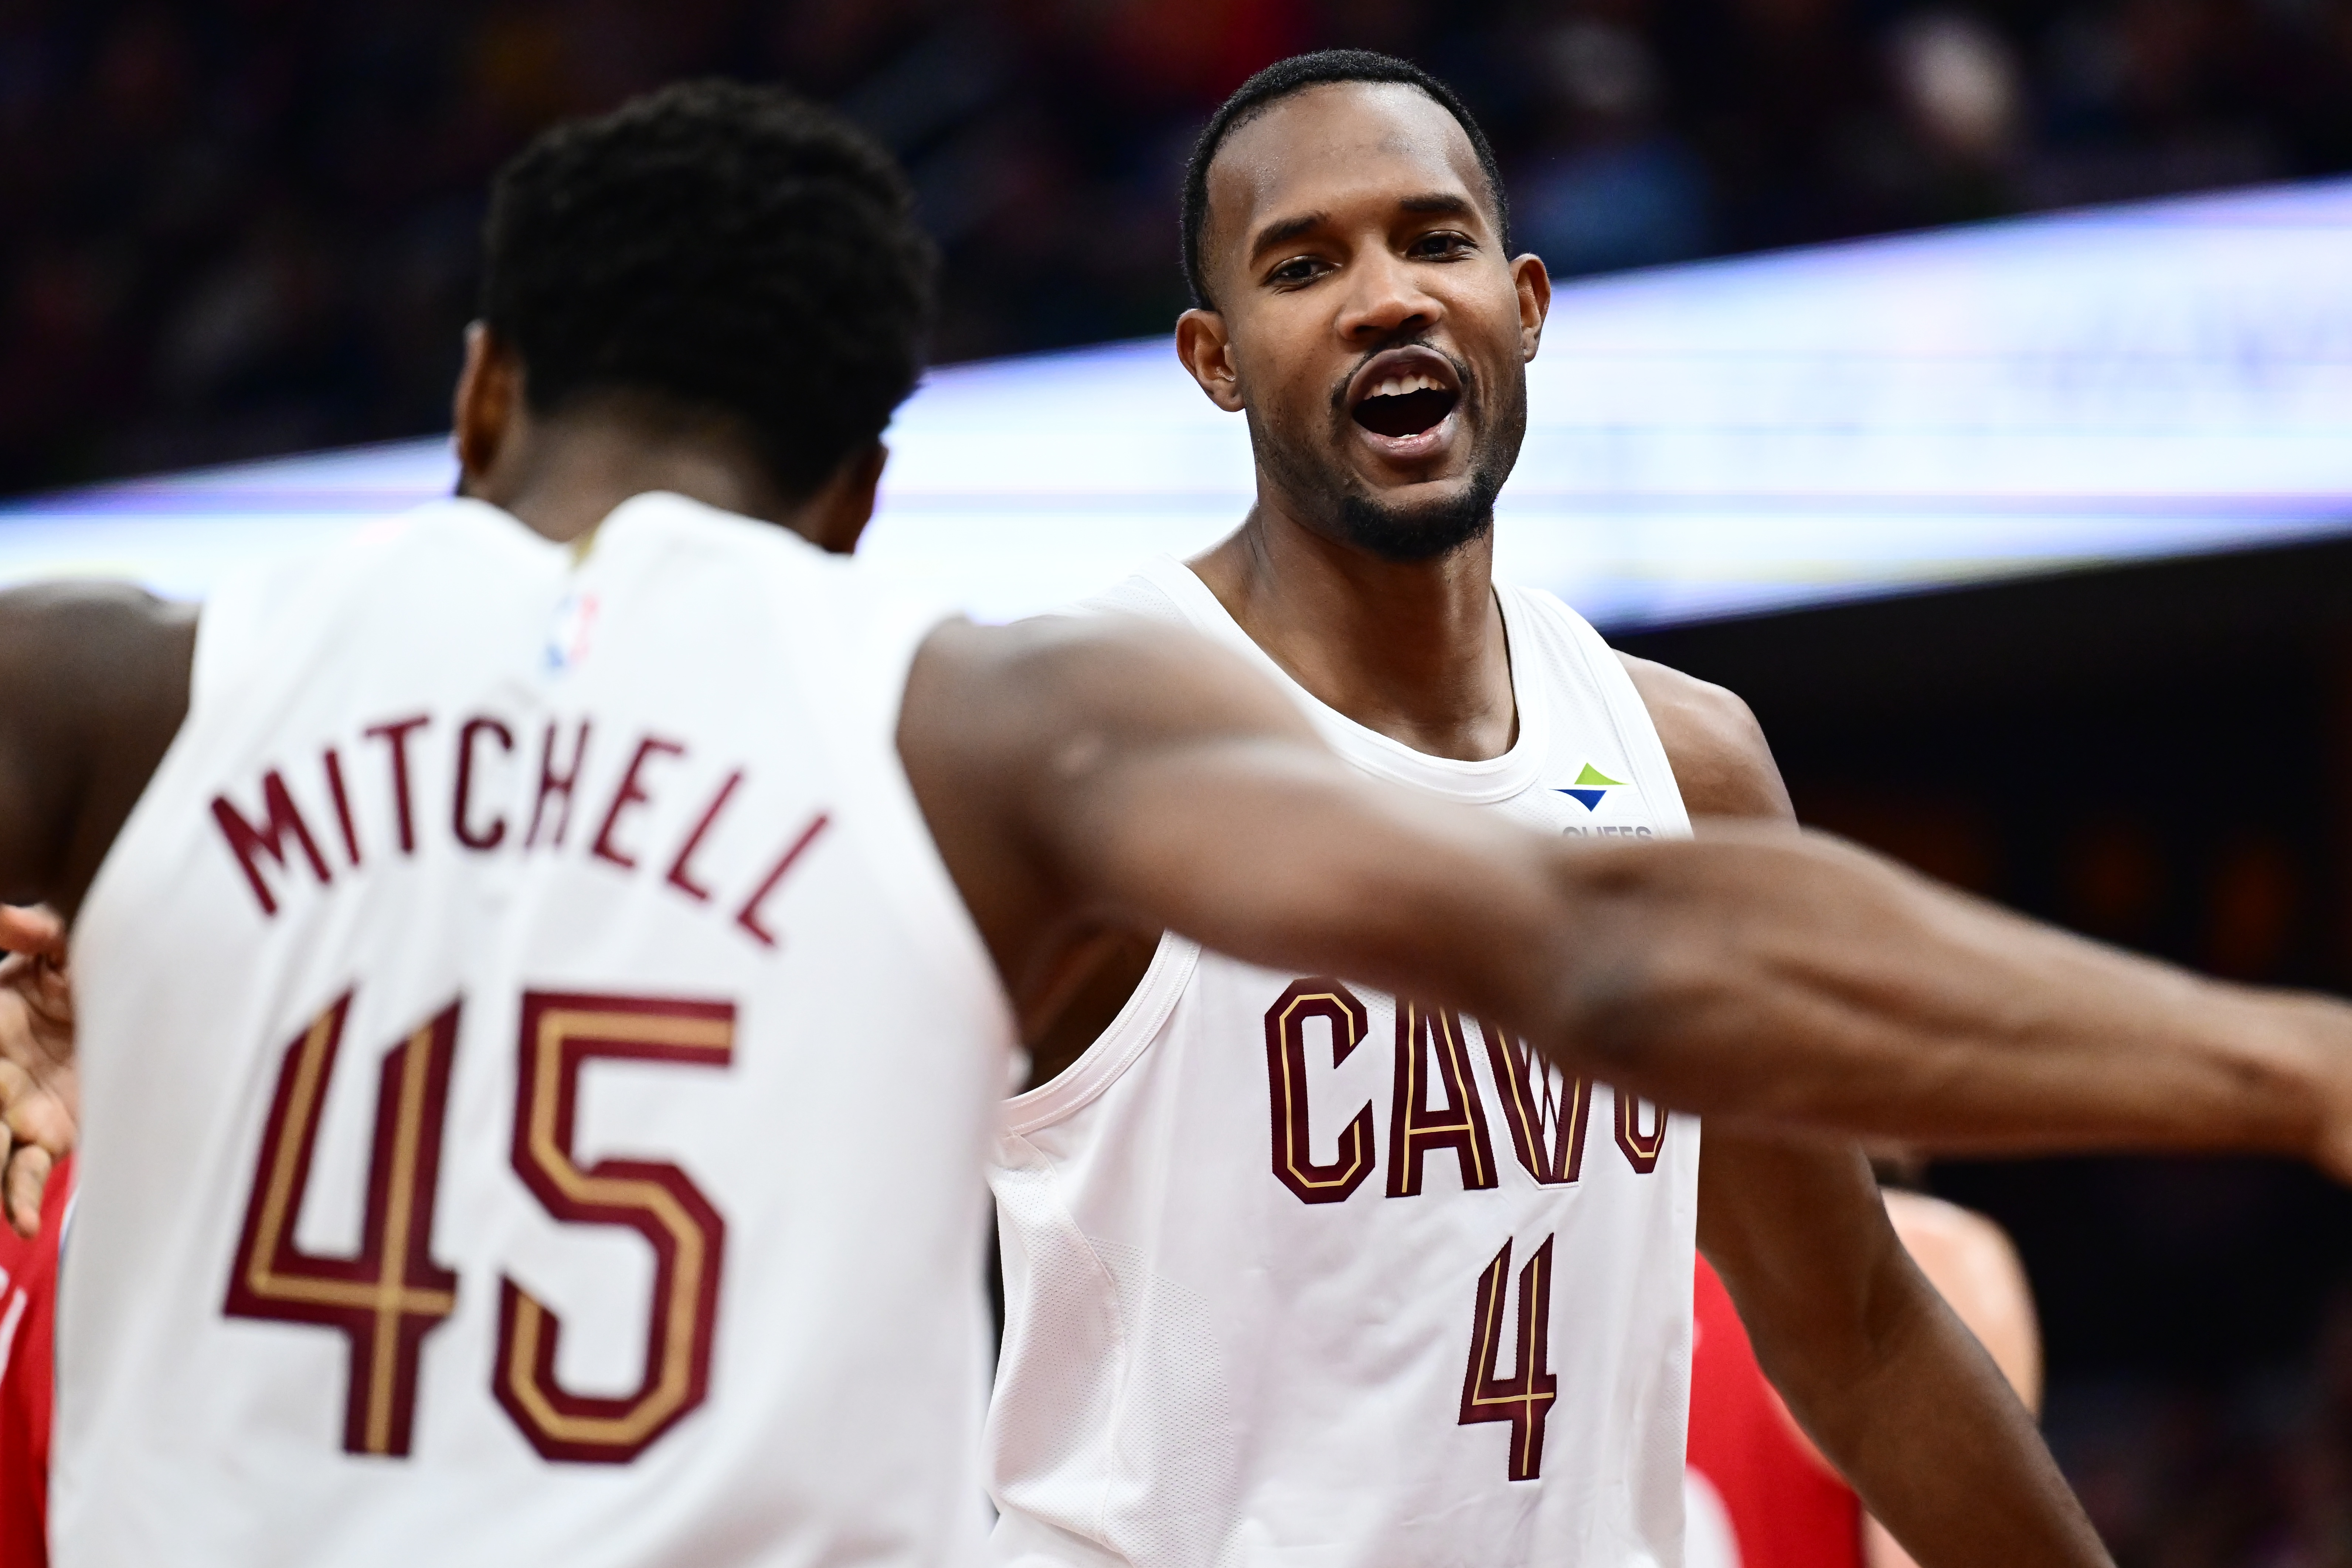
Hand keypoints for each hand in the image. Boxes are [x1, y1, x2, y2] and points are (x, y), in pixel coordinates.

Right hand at [0, 904, 72, 1237]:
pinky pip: (22, 1175)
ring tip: (9, 1214)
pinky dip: (17, 1200)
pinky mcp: (45, 1138)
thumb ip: (32, 935)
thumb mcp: (52, 949)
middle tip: (0, 1159)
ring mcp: (13, 1114)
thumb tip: (31, 922)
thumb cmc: (71, 974)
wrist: (114, 1005)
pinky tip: (22, 1224)